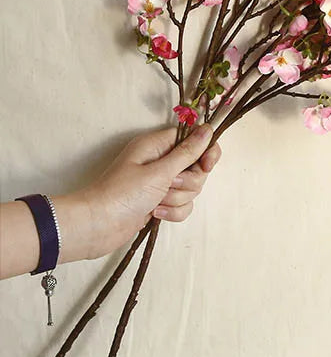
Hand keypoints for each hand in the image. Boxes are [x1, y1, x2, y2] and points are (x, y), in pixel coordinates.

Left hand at [61, 123, 220, 260]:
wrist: (95, 227)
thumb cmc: (123, 194)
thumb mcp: (159, 172)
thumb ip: (187, 152)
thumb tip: (208, 129)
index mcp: (158, 145)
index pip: (194, 139)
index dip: (205, 151)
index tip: (207, 165)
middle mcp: (160, 161)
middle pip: (196, 167)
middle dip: (187, 182)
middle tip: (168, 186)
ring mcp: (160, 183)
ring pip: (190, 188)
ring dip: (177, 198)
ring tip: (156, 203)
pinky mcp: (159, 202)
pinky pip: (182, 205)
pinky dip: (173, 212)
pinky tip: (155, 215)